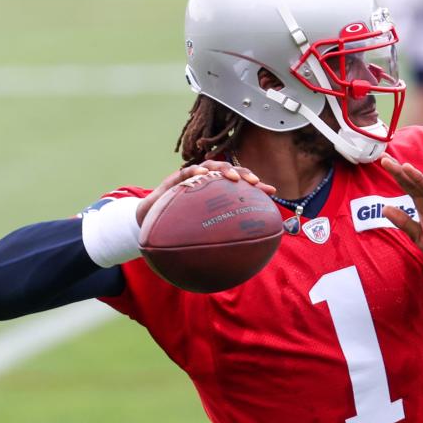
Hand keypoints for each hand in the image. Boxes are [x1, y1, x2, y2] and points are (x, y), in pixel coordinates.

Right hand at [136, 160, 275, 225]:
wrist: (150, 223)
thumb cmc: (180, 228)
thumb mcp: (202, 234)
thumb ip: (220, 239)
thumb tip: (246, 257)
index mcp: (217, 193)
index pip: (240, 184)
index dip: (256, 185)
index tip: (272, 191)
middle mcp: (207, 182)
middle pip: (229, 170)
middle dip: (244, 173)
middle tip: (254, 182)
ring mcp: (192, 179)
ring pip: (211, 165)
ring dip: (224, 169)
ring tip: (233, 177)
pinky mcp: (176, 180)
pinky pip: (186, 172)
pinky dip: (195, 171)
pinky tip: (203, 174)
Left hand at [380, 154, 422, 264]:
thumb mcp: (419, 236)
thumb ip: (404, 223)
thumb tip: (384, 209)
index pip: (408, 186)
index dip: (396, 174)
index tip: (383, 160)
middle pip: (417, 184)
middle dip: (403, 172)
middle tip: (386, 160)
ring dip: (422, 180)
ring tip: (408, 168)